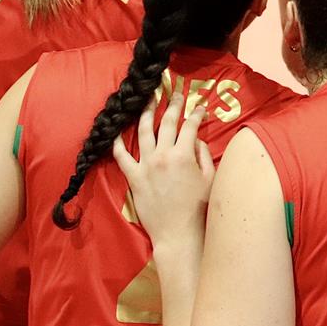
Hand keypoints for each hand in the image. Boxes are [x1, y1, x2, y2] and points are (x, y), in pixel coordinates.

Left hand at [113, 94, 214, 247]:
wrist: (178, 233)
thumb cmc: (198, 208)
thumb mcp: (209, 178)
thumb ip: (203, 154)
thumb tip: (196, 140)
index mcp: (184, 155)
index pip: (190, 126)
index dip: (197, 113)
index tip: (200, 106)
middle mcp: (163, 155)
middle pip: (167, 122)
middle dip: (173, 104)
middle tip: (175, 93)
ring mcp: (146, 165)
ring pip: (143, 132)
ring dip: (146, 113)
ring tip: (148, 101)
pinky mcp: (134, 177)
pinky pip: (121, 156)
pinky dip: (118, 143)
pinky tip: (117, 131)